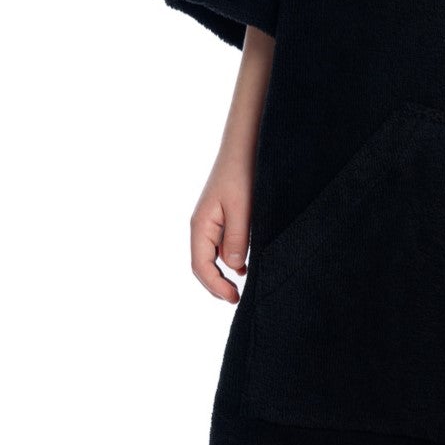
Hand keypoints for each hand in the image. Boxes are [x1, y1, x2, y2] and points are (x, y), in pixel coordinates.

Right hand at [190, 147, 255, 304]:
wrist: (244, 147)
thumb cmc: (242, 174)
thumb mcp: (243, 209)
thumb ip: (237, 239)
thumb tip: (232, 268)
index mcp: (201, 225)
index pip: (201, 265)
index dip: (215, 286)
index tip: (234, 298)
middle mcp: (202, 226)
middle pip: (202, 264)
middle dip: (216, 284)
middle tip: (236, 298)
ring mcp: (210, 221)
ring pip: (211, 255)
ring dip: (222, 273)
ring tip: (239, 286)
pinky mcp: (221, 216)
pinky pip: (220, 244)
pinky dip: (229, 259)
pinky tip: (243, 265)